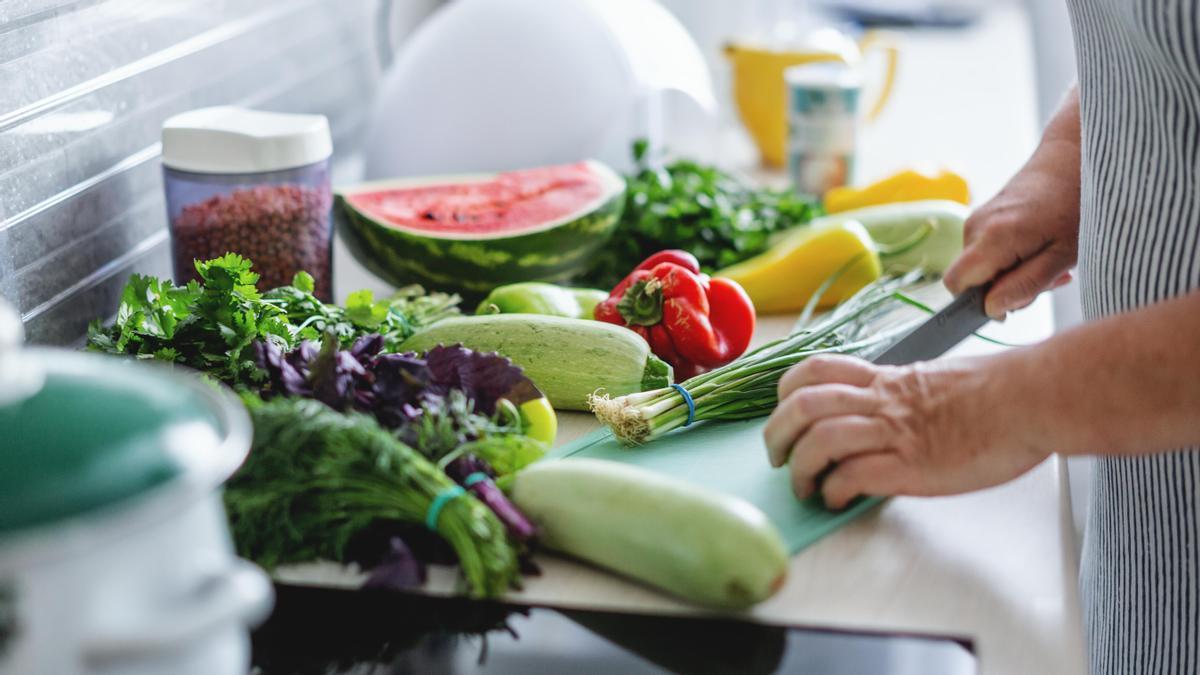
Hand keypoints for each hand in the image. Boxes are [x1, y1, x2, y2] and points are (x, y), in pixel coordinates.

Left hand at [762, 355, 1049, 508]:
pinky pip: (852, 474)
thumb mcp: (940, 379)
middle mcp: (882, 402)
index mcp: (887, 379)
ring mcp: (894, 433)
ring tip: (802, 486)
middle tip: (776, 455)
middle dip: (777, 432)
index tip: (784, 409)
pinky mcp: (911, 466)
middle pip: (803, 404)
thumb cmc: (1001, 390)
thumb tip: (893, 409)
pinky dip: (833, 489)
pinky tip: (836, 499)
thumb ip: (907, 393)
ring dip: (799, 467)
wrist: (1033, 398)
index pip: (817, 369)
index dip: (787, 389)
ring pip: (819, 439)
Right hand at [943, 144, 1079, 318]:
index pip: (956, 284)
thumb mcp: (1062, 256)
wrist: (1074, 158)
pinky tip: (1039, 248)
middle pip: (971, 278)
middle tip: (1047, 279)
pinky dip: (1011, 258)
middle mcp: (975, 227)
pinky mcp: (983, 216)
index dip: (979, 302)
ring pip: (981, 266)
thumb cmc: (1076, 205)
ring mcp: (976, 219)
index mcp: (992, 237)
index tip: (1014, 300)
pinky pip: (986, 251)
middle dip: (1003, 288)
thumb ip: (1025, 286)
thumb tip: (992, 308)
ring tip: (1048, 260)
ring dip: (1012, 273)